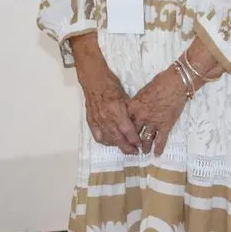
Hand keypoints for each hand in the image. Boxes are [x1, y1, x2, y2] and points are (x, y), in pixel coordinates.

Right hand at [72, 34, 141, 152]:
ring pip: (108, 140)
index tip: (140, 144)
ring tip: (124, 146)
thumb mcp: (125, 96)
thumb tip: (137, 121)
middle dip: (128, 147)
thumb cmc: (111, 84)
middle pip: (118, 139)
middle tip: (135, 151)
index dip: (134, 140)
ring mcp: (98, 121)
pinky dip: (105, 141)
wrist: (93, 79)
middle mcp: (107, 118)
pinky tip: (110, 142)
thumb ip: (130, 110)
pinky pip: (97, 136)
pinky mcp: (91, 121)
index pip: (128, 130)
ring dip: (117, 145)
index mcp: (117, 110)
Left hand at [128, 67, 188, 155]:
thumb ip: (138, 102)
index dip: (123, 130)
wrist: (176, 83)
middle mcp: (141, 116)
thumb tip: (136, 108)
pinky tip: (157, 154)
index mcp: (134, 106)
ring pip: (146, 139)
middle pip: (133, 132)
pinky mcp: (165, 125)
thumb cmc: (160, 82)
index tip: (122, 135)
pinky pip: (161, 140)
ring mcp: (153, 122)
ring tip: (143, 152)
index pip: (125, 122)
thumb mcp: (143, 91)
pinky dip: (159, 148)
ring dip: (144, 147)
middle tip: (131, 147)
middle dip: (131, 141)